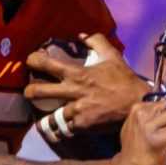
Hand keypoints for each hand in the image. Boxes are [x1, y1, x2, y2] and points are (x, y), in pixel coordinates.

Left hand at [24, 34, 148, 136]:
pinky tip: (65, 127)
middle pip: (38, 92)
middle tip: (28, 92)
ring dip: (45, 116)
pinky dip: (65, 128)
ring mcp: (76, 110)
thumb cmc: (124, 80)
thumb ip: (96, 42)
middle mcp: (73, 92)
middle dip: (28, 92)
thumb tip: (81, 35)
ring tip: (43, 117)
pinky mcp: (83, 126)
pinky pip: (66, 129)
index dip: (33, 61)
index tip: (31, 62)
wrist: (137, 104)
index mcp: (77, 73)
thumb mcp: (112, 56)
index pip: (46, 64)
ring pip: (49, 116)